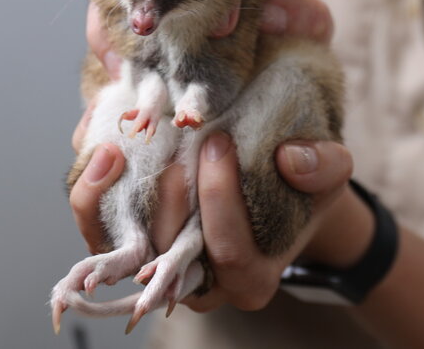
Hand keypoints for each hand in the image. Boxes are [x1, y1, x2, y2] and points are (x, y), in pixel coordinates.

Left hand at [67, 134, 364, 309]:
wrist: (275, 184)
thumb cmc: (300, 186)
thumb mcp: (330, 171)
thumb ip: (324, 166)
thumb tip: (290, 158)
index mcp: (252, 275)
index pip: (229, 251)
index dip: (220, 201)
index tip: (219, 144)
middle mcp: (198, 282)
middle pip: (169, 253)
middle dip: (168, 196)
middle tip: (177, 142)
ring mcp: (160, 264)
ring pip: (123, 246)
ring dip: (119, 194)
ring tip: (128, 142)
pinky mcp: (129, 240)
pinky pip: (99, 227)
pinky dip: (93, 190)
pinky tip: (103, 150)